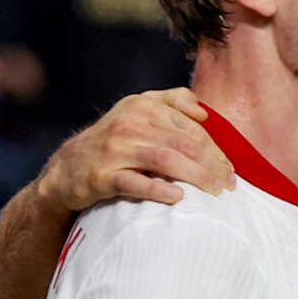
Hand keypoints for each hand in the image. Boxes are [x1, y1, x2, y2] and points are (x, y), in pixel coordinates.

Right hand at [36, 89, 234, 213]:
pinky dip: (159, 189)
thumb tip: (203, 110)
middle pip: (183, 143)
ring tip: (214, 192)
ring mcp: (114, 149)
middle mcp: (128, 123)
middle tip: (227, 185)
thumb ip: (171, 102)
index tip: (230, 170)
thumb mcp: (137, 112)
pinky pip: (135, 182)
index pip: (191, 127)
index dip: (215, 150)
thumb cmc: (113, 143)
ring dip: (196, 177)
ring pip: (166, 160)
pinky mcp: (102, 175)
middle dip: (212, 165)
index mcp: (142, 106)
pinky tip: (178, 197)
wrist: (67, 169)